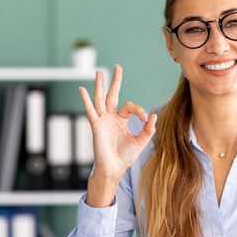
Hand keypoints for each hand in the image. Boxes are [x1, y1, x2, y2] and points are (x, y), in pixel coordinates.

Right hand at [80, 65, 156, 205]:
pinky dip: (86, 100)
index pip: (130, 107)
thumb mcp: (140, 141)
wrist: (114, 169)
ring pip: (100, 99)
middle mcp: (111, 118)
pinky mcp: (96, 126)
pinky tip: (82, 89)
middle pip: (112, 95)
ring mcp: (102, 120)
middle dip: (116, 81)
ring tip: (99, 72)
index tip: (145, 118)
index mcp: (121, 120)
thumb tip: (154, 116)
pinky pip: (90, 110)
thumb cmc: (125, 157)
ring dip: (99, 85)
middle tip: (118, 67)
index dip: (139, 110)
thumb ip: (148, 129)